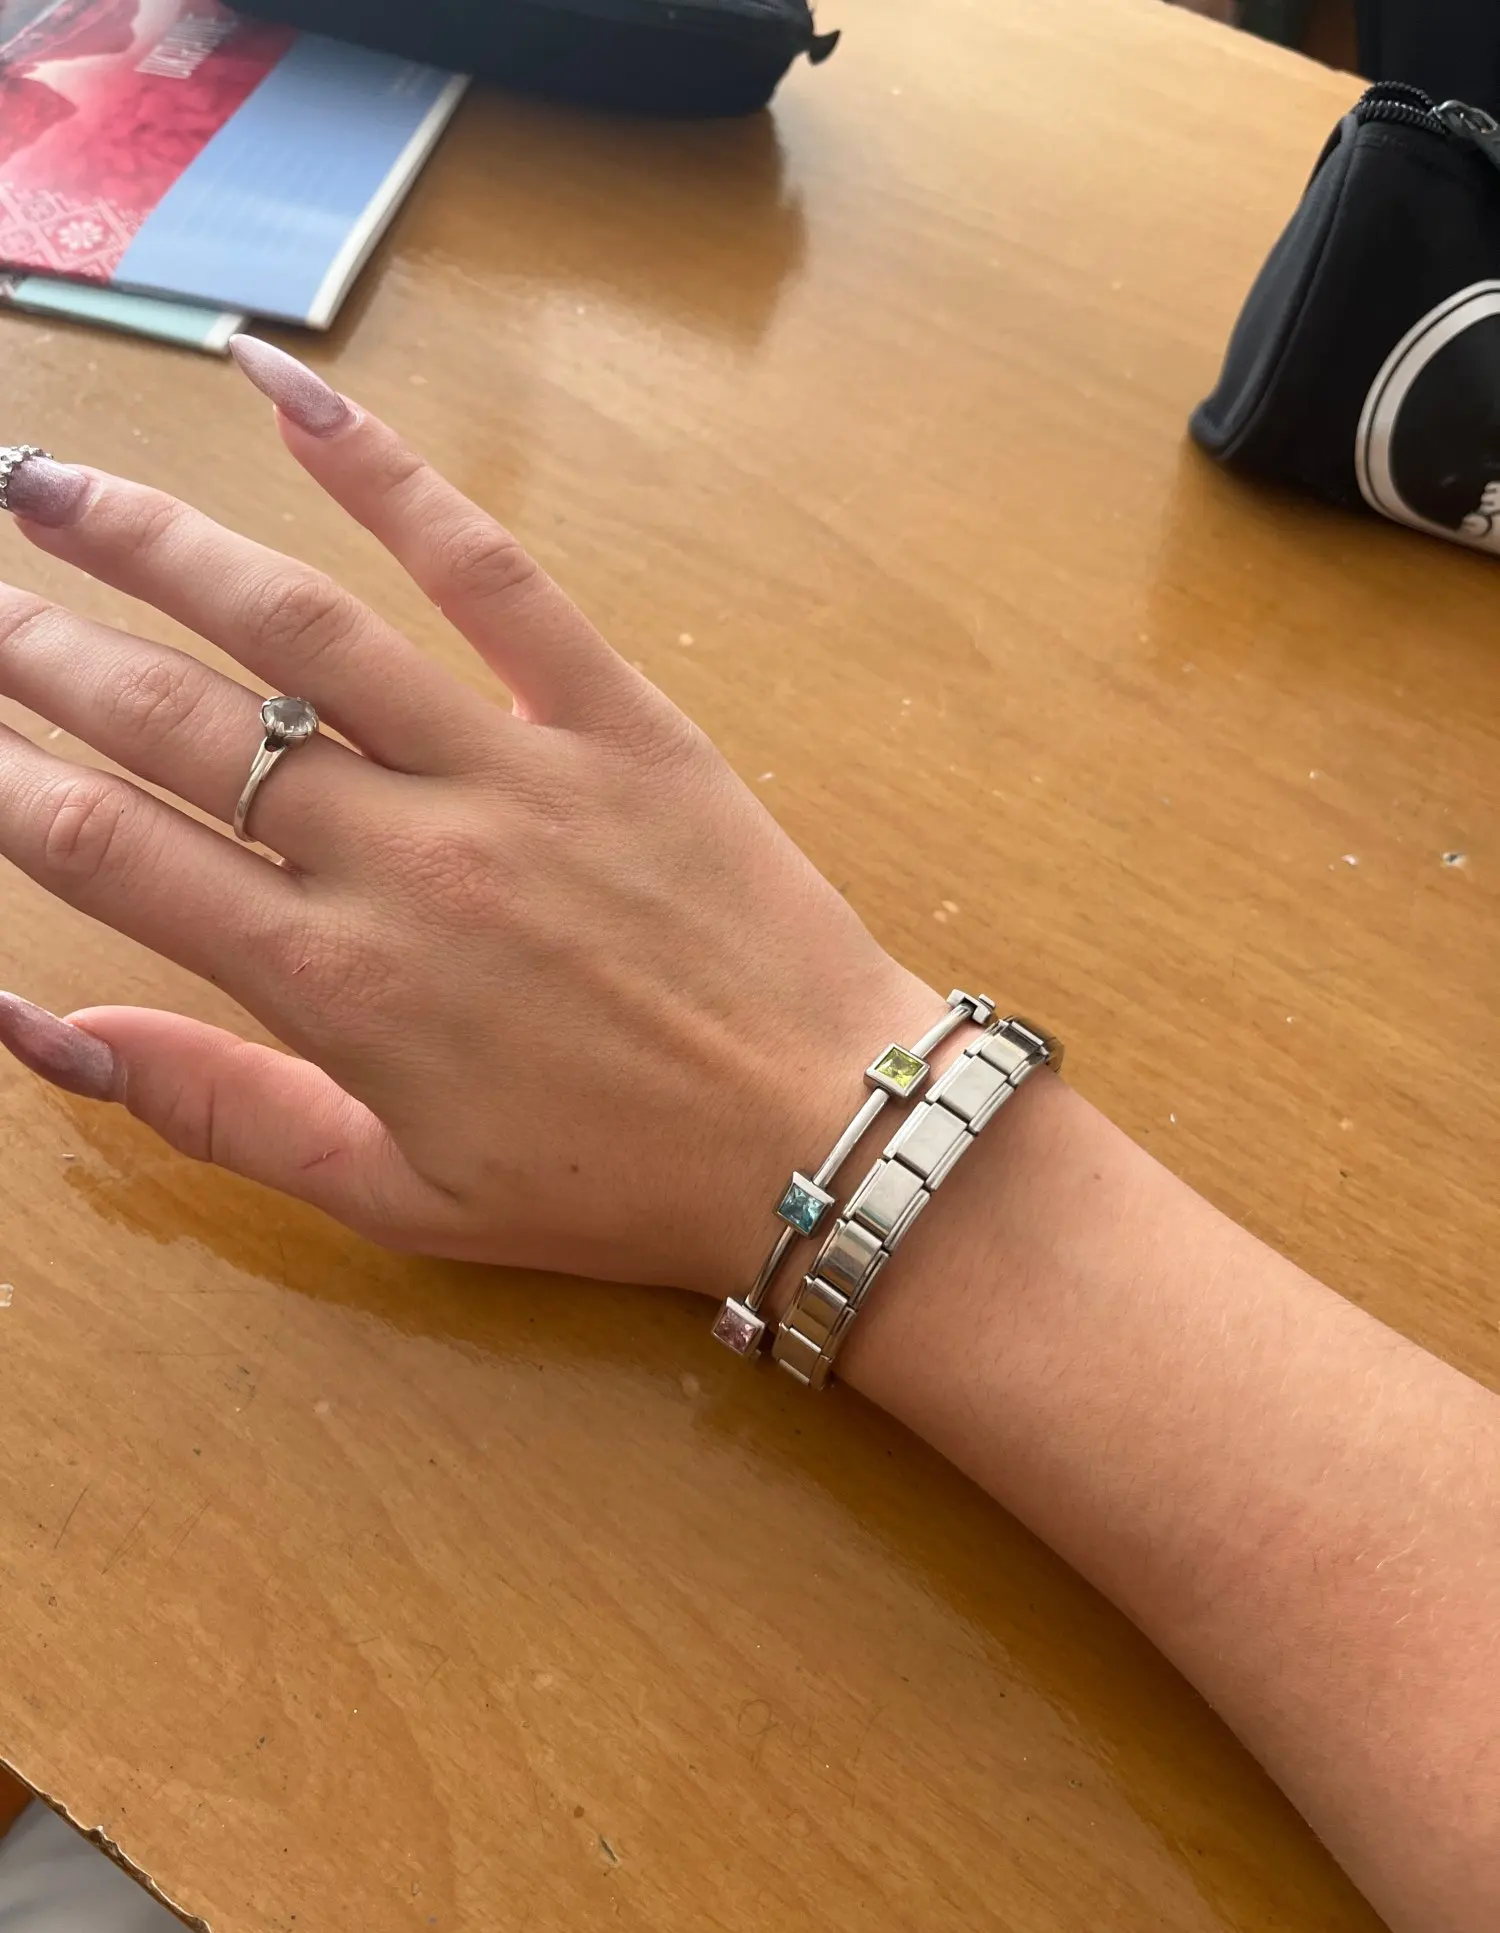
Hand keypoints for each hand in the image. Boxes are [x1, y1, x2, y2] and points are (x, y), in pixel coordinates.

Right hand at [0, 340, 935, 1297]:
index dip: (6, 786)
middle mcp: (403, 857)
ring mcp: (511, 771)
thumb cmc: (610, 1184)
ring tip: (45, 484)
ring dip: (155, 541)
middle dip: (44, 649)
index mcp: (339, 985)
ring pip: (299, 625)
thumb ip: (219, 1112)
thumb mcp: (400, 1198)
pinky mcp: (615, 715)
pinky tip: (281, 388)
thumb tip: (43, 1033)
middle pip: (178, 721)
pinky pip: (487, 572)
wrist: (821, 1135)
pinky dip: (385, 472)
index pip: (119, 855)